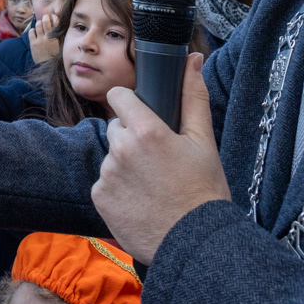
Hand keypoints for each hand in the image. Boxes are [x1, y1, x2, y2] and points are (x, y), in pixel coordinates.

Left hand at [28, 15, 60, 62]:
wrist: (48, 68)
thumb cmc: (56, 57)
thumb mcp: (62, 47)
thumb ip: (61, 37)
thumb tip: (60, 27)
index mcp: (57, 38)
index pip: (56, 23)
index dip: (54, 17)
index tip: (53, 16)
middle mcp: (49, 38)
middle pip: (46, 21)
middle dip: (45, 17)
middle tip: (45, 17)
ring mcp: (40, 40)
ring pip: (38, 25)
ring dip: (39, 23)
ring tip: (40, 24)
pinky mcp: (33, 44)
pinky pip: (31, 32)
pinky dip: (33, 30)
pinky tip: (35, 32)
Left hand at [91, 55, 229, 263]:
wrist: (195, 244)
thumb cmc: (204, 191)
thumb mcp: (204, 141)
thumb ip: (193, 96)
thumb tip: (192, 60)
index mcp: (146, 130)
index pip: (119, 96)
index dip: (132, 104)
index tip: (144, 116)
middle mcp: (121, 149)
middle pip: (117, 128)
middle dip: (132, 137)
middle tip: (158, 160)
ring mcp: (107, 175)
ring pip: (112, 156)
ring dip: (126, 165)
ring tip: (153, 185)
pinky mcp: (99, 198)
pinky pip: (104, 183)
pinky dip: (118, 189)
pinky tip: (141, 201)